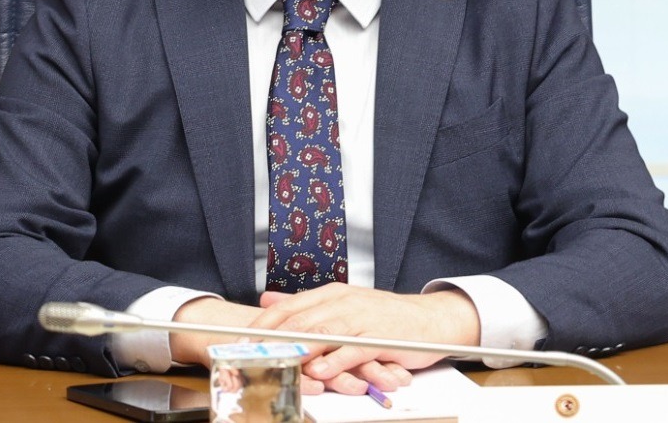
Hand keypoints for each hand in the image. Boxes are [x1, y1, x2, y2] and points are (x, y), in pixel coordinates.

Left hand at [168, 295, 407, 395]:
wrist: (429, 320)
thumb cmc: (384, 318)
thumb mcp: (342, 304)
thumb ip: (305, 305)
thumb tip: (267, 301)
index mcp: (331, 294)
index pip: (288, 307)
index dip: (262, 325)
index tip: (239, 341)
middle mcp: (342, 302)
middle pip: (299, 321)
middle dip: (270, 340)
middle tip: (247, 356)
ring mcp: (360, 319)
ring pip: (321, 333)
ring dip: (294, 350)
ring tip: (273, 361)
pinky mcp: (377, 337)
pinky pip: (351, 351)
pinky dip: (333, 362)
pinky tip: (318, 373)